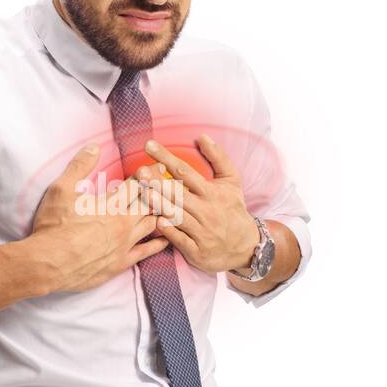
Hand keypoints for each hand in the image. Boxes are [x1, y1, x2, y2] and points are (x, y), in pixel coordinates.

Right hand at [28, 144, 167, 291]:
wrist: (47, 264)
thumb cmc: (52, 227)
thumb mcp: (61, 190)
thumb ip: (79, 166)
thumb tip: (94, 146)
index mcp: (111, 204)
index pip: (137, 184)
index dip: (149, 174)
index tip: (159, 167)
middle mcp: (122, 224)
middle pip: (150, 204)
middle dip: (161, 192)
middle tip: (172, 185)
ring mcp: (124, 245)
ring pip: (152, 226)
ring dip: (162, 215)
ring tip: (171, 207)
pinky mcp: (120, 264)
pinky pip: (147, 252)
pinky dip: (159, 243)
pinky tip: (166, 239)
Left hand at [134, 135, 259, 274]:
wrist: (246, 246)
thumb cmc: (233, 209)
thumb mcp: (232, 182)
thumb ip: (218, 158)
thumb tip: (202, 136)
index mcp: (212, 193)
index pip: (185, 171)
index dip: (166, 157)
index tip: (149, 146)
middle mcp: (207, 211)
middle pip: (179, 194)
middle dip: (159, 182)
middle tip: (140, 171)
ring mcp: (202, 232)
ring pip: (178, 216)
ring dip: (161, 205)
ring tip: (144, 193)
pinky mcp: (197, 251)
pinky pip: (181, 240)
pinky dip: (170, 232)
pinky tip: (157, 222)